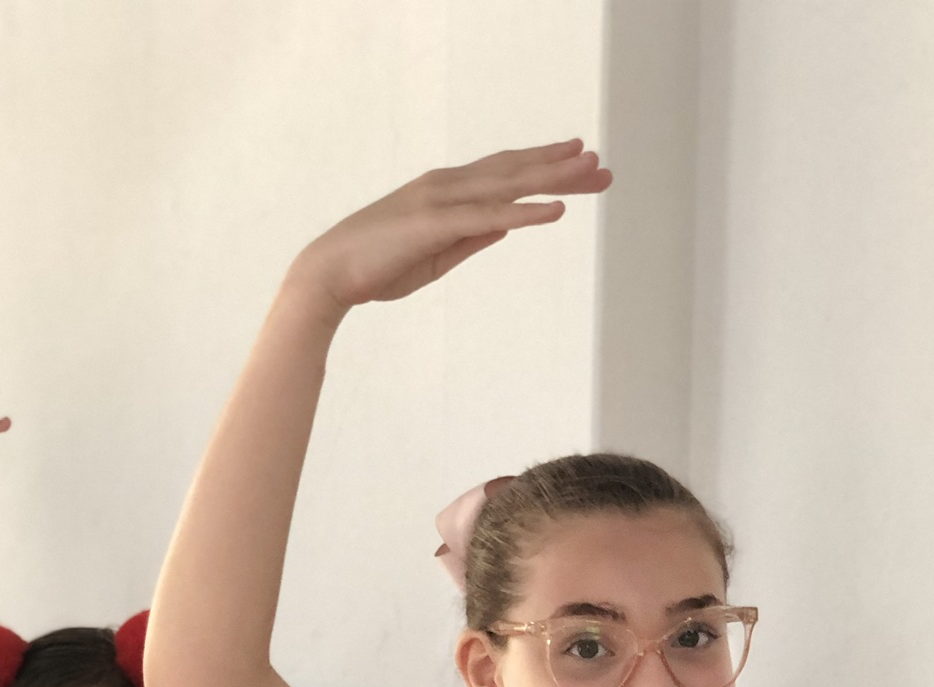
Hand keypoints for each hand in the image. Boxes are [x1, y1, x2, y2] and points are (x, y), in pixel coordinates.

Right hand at [284, 140, 611, 318]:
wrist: (330, 274)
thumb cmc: (377, 267)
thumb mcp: (436, 253)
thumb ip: (472, 235)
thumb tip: (508, 222)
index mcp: (446, 192)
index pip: (505, 174)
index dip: (544, 167)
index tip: (580, 164)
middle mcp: (447, 186)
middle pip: (515, 171)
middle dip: (562, 167)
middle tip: (604, 166)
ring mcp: (441, 201)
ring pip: (508, 186)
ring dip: (553, 180)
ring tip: (591, 175)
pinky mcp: (434, 224)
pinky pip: (488, 216)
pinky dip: (524, 212)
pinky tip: (555, 211)